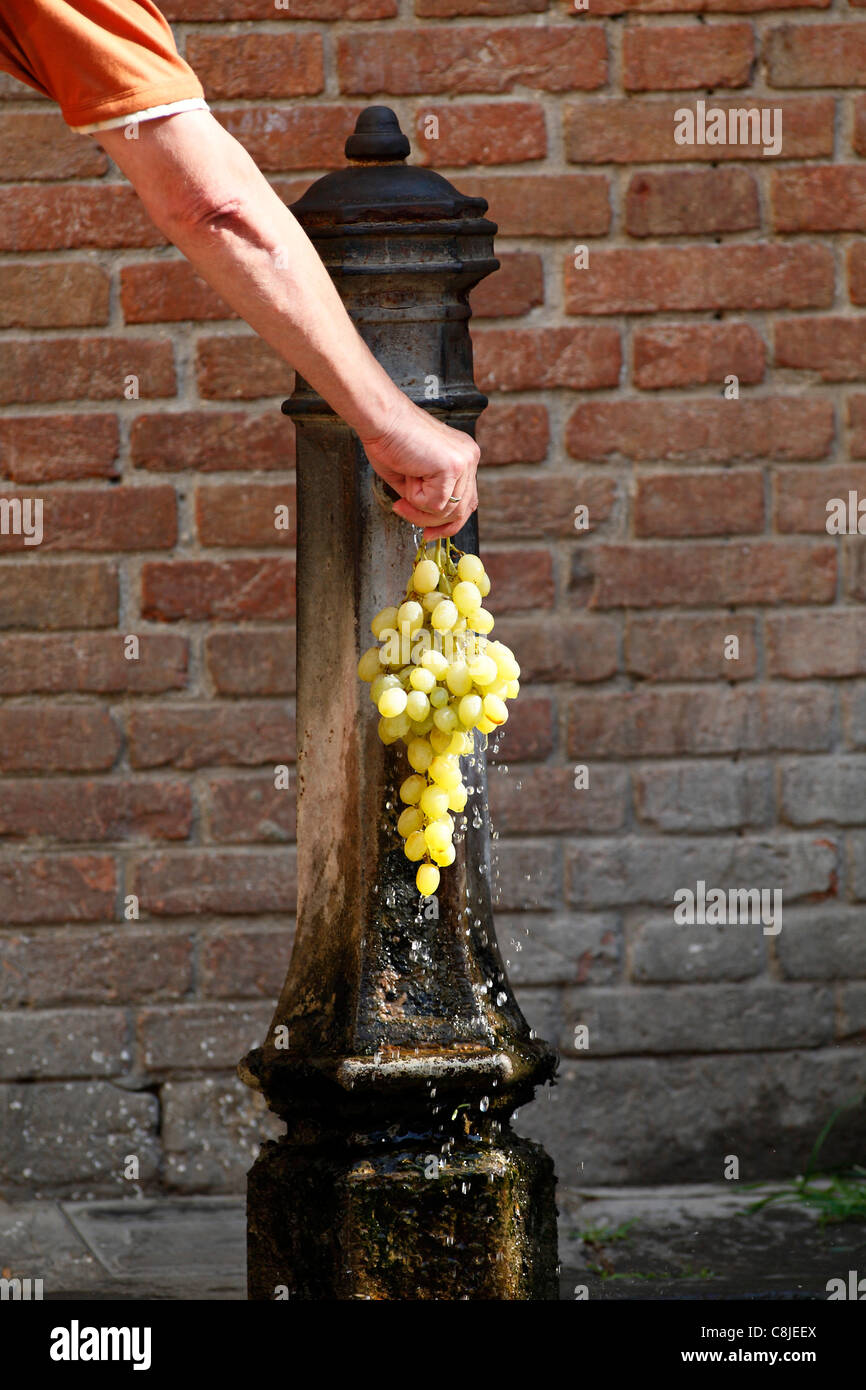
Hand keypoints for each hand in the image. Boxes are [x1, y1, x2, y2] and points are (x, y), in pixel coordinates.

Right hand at [359, 394, 479, 538]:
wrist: (381, 420)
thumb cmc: (390, 441)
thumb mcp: (414, 477)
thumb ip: (429, 496)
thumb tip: (430, 522)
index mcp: (462, 456)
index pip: (467, 501)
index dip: (448, 522)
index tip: (430, 533)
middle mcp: (469, 457)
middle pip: (461, 510)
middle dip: (430, 520)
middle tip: (404, 511)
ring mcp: (464, 461)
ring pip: (448, 511)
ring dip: (419, 509)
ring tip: (403, 492)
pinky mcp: (452, 466)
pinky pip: (435, 504)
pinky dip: (415, 499)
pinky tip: (408, 478)